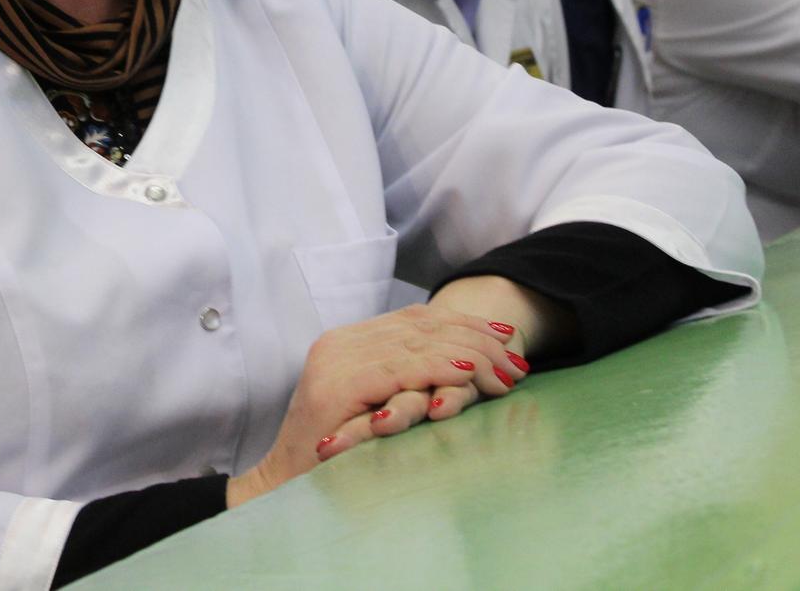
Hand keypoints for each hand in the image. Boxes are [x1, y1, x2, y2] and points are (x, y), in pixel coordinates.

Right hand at [321, 275, 567, 455]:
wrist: (282, 480)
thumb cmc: (329, 453)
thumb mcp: (367, 405)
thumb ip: (397, 379)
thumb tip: (454, 364)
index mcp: (346, 341)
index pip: (415, 318)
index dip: (464, 325)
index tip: (504, 338)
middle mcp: (340, 342)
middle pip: (421, 325)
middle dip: (477, 340)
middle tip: (518, 360)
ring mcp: (337, 361)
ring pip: (417, 343)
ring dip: (469, 356)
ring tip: (506, 370)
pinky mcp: (338, 386)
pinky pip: (399, 368)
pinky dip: (437, 367)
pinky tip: (468, 374)